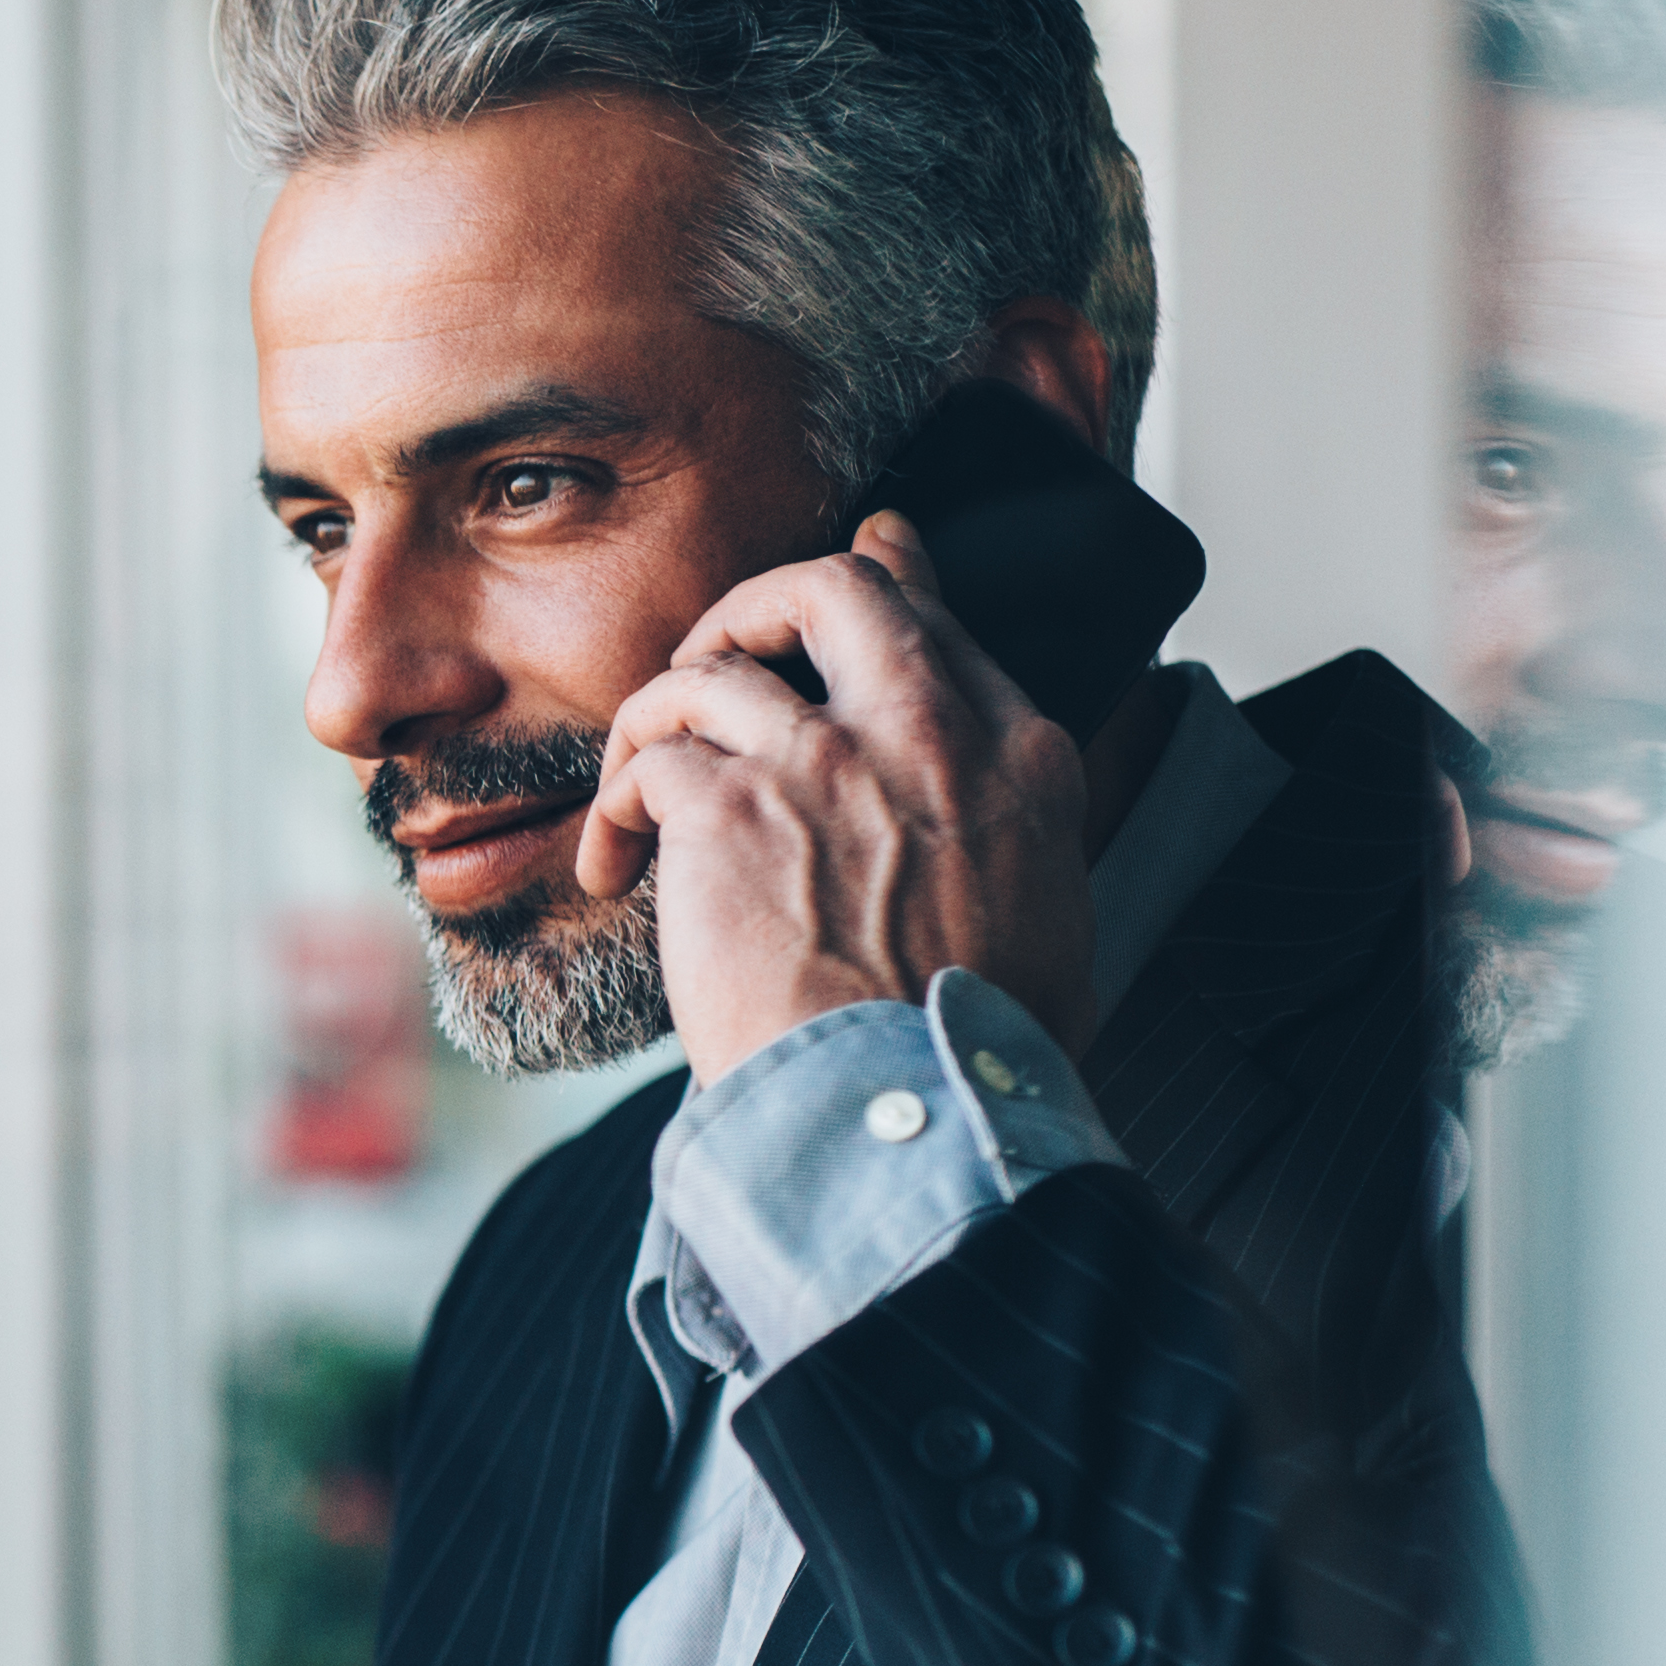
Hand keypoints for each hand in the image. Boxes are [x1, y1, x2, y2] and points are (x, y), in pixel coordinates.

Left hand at [573, 517, 1096, 1084]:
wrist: (908, 1112)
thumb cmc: (970, 1052)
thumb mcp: (1054, 921)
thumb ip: (1020, 836)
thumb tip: (1004, 832)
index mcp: (1019, 760)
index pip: (939, 625)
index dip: (888, 579)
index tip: (865, 553)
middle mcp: (925, 736)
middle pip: (835, 589)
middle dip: (758, 603)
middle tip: (711, 657)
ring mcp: (825, 763)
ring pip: (711, 668)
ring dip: (656, 717)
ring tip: (636, 788)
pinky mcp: (729, 808)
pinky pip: (649, 759)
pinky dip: (614, 811)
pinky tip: (611, 871)